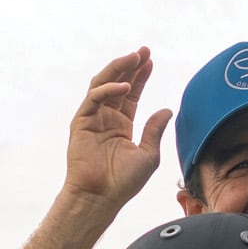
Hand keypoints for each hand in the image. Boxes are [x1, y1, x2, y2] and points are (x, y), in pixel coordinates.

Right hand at [64, 48, 174, 208]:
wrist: (100, 197)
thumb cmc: (123, 182)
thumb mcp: (148, 155)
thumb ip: (155, 130)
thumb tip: (166, 110)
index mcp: (121, 125)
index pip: (131, 94)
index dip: (141, 77)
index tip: (151, 61)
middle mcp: (105, 119)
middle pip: (117, 84)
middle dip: (130, 66)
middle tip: (144, 51)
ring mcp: (92, 119)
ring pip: (102, 85)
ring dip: (117, 69)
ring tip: (133, 58)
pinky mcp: (81, 123)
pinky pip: (94, 99)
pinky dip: (108, 90)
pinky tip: (124, 87)